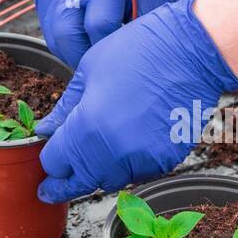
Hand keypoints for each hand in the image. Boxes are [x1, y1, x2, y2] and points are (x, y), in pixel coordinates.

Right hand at [34, 0, 192, 68]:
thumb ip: (139, 31)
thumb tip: (124, 68)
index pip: (98, 27)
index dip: (110, 49)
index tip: (123, 61)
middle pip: (65, 33)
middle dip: (83, 57)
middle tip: (103, 67)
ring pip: (52, 32)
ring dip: (71, 49)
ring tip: (95, 53)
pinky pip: (47, 21)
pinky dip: (63, 36)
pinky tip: (84, 36)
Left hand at [36, 0, 237, 200]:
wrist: (192, 51)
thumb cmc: (140, 50)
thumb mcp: (89, 71)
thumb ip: (64, 109)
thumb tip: (46, 130)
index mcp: (86, 127)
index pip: (56, 163)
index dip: (49, 164)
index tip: (46, 171)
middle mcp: (113, 152)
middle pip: (82, 180)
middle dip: (69, 179)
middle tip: (56, 186)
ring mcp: (142, 159)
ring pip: (111, 179)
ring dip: (99, 172)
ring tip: (96, 155)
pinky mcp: (165, 160)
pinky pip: (138, 172)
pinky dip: (128, 164)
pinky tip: (128, 144)